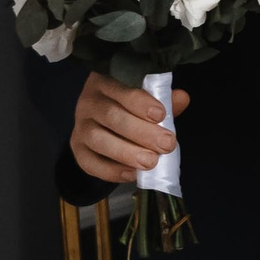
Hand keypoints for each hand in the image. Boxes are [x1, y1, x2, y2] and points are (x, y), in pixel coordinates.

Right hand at [70, 70, 188, 184]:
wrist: (102, 125)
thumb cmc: (128, 109)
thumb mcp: (146, 101)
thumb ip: (164, 101)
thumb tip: (182, 98)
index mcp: (105, 85)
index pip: (121, 91)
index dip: (140, 103)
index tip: (161, 115)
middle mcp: (88, 104)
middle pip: (111, 116)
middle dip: (141, 132)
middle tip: (166, 144)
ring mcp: (80, 127)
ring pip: (98, 139)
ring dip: (127, 152)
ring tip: (151, 162)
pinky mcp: (77, 150)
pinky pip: (90, 163)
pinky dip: (112, 171)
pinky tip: (133, 174)